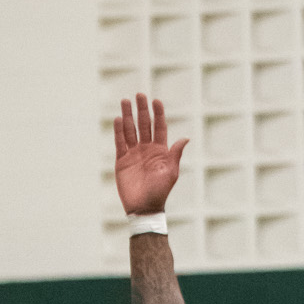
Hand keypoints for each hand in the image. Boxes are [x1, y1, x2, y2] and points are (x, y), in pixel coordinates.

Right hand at [114, 93, 186, 214]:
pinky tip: (118, 119)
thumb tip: (185, 138)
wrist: (143, 208)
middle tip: (139, 95)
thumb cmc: (160, 192)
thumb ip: (175, 154)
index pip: (159, 127)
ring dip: (127, 116)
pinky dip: (118, 131)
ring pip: (130, 130)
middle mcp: (146, 149)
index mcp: (160, 150)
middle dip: (141, 109)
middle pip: (144, 124)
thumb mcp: (171, 173)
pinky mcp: (122, 161)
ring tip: (125, 101)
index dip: (158, 113)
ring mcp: (134, 154)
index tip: (156, 100)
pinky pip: (120, 143)